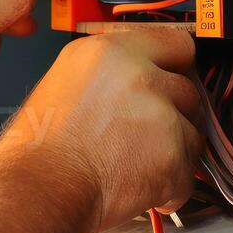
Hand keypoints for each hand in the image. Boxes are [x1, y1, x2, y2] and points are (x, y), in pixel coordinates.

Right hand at [7, 27, 204, 232]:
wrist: (39, 188)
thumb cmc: (39, 146)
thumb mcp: (65, 81)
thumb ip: (110, 72)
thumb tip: (139, 79)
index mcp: (109, 52)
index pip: (175, 43)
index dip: (175, 68)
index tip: (170, 83)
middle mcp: (138, 74)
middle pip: (187, 90)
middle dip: (172, 117)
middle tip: (141, 137)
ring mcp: (160, 113)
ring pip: (193, 133)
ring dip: (173, 153)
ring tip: (133, 166)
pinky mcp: (173, 153)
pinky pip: (188, 175)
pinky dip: (169, 188)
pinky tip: (136, 187)